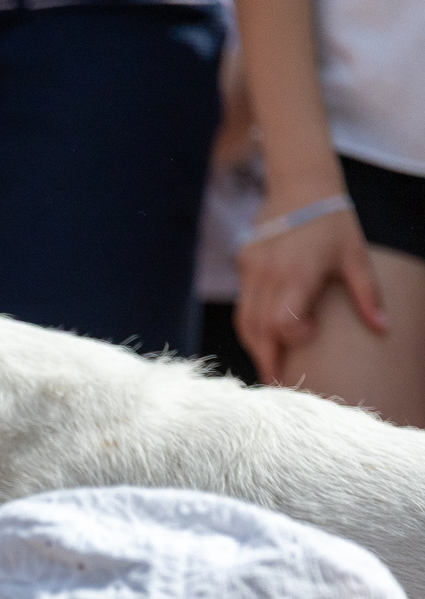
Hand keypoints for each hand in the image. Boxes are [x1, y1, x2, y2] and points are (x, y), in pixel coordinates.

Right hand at [235, 202, 391, 381]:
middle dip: (268, 359)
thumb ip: (368, 294)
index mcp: (298, 272)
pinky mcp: (244, 267)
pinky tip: (263, 339)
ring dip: (256, 347)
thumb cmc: (333, 222)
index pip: (282, 320)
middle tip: (279, 382)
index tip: (307, 340)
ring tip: (269, 366)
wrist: (299, 187)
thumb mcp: (356, 255)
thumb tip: (383, 329)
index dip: (291, 337)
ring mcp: (252, 271)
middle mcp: (269, 274)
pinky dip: (251, 328)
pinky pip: (243, 306)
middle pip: (259, 329)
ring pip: (245, 322)